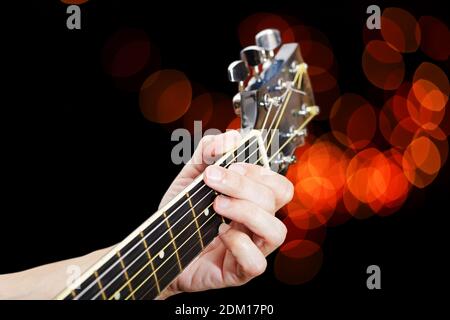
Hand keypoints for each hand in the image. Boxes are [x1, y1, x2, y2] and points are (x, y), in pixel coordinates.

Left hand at [158, 131, 292, 297]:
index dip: (258, 170)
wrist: (159, 246)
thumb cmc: (181, 215)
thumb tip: (230, 138)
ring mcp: (252, 248)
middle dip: (244, 184)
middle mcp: (257, 224)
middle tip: (212, 179)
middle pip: (277, 200)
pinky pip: (257, 262)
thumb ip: (208, 153)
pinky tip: (219, 234)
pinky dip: (239, 244)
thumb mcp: (191, 177)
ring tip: (216, 205)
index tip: (228, 164)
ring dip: (246, 211)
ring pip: (276, 231)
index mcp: (252, 201)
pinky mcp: (239, 271)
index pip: (278, 184)